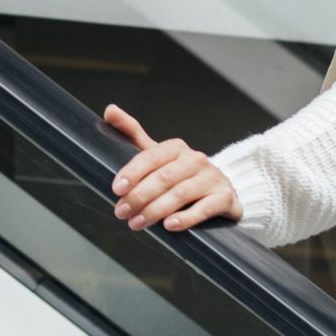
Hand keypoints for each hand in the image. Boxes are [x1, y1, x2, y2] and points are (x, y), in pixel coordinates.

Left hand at [104, 107, 241, 231]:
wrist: (221, 193)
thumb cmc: (183, 175)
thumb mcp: (159, 155)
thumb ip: (133, 134)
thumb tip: (110, 110)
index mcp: (176, 148)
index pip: (151, 156)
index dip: (132, 172)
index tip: (117, 189)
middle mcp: (195, 160)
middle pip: (163, 177)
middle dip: (139, 196)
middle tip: (121, 212)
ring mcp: (212, 178)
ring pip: (180, 194)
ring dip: (155, 210)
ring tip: (136, 223)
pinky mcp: (224, 197)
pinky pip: (205, 208)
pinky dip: (186, 218)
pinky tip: (170, 225)